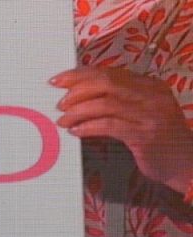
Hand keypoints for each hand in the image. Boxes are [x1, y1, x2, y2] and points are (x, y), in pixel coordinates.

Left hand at [50, 67, 192, 193]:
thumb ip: (118, 102)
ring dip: (78, 111)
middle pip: (106, 83)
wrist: (185, 162)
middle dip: (76, 91)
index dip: (80, 75)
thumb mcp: (140, 113)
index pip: (109, 73)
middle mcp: (151, 95)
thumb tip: (78, 98)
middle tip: (59, 103)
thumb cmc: (157, 139)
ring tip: (64, 120)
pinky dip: (88, 126)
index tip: (59, 80)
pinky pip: (109, 125)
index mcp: (149, 85)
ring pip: (105, 103)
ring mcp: (150, 114)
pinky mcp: (145, 135)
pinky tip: (76, 131)